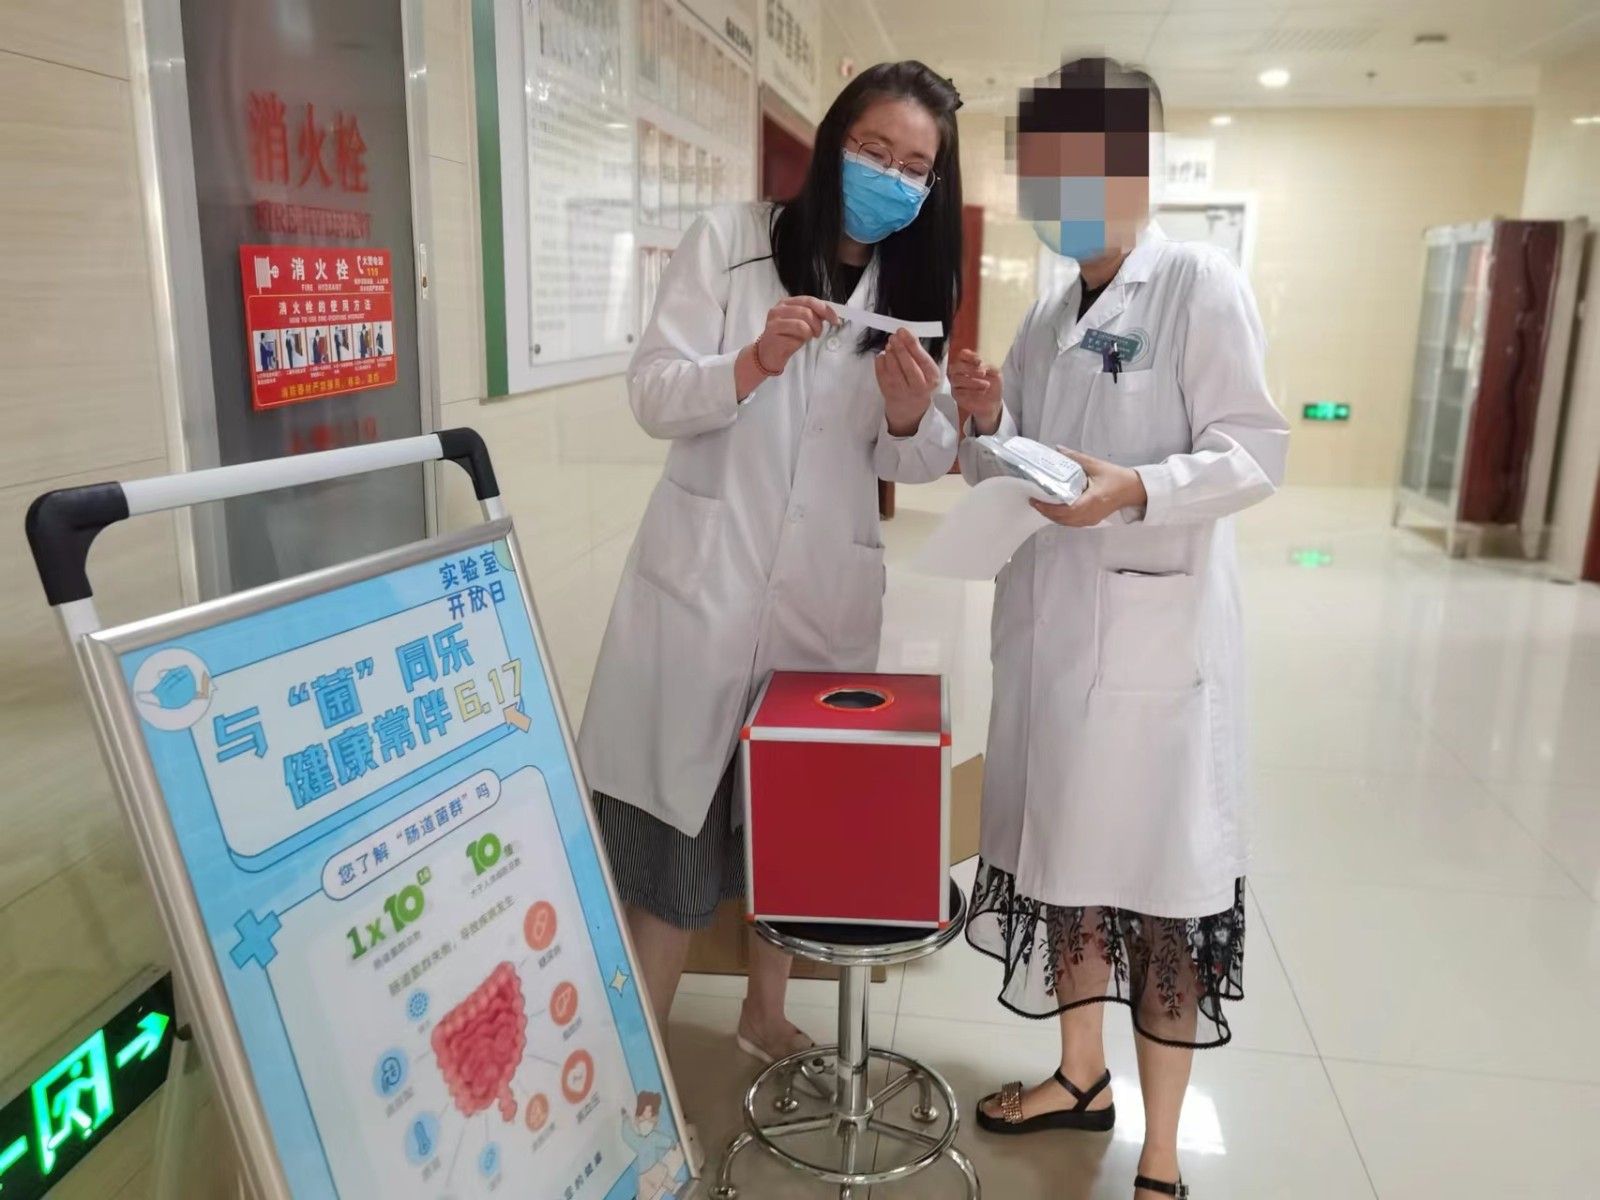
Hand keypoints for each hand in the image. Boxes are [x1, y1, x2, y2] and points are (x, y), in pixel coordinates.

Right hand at [752, 296, 840, 372]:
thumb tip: (830, 314)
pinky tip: (798, 342)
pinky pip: (796, 330)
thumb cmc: (786, 339)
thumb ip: (813, 316)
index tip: (835, 320)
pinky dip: (802, 337)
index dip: (825, 309)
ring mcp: (775, 318)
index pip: (810, 300)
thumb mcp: (803, 325)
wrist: (768, 355)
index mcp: (787, 302)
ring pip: (803, 320)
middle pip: (808, 310)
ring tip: (808, 337)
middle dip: (818, 324)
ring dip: (811, 331)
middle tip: (817, 333)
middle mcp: (779, 307)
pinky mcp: (773, 329)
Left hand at [875, 327, 941, 435]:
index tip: (904, 331)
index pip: (922, 360)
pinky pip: (882, 375)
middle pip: (908, 365)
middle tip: (894, 336)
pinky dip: (881, 362)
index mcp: (932, 379)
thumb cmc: (920, 384)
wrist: (910, 410)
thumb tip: (906, 335)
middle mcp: (918, 387)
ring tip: (889, 344)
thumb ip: (919, 355)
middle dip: (900, 348)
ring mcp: (902, 391)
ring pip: (894, 370)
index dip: (912, 344)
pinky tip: (883, 355)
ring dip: (890, 354)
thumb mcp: (927, 372)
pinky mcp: (888, 393)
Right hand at [948, 349, 1002, 434]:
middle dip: (970, 369)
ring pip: (957, 379)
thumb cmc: (992, 384)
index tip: (980, 361)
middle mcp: (959, 371)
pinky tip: (981, 393)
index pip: (963, 354)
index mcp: (968, 362)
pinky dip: (971, 392)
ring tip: (986, 385)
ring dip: (972, 381)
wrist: (993, 402)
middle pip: (957, 366)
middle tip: (983, 373)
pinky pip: (959, 392)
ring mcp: (956, 383)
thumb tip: (980, 365)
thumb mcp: (995, 373)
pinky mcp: (956, 395)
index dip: (969, 356)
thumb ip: (988, 366)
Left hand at [1030, 449, 1147, 526]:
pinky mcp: (1093, 521)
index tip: (1036, 501)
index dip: (1049, 508)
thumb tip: (1058, 449)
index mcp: (1092, 500)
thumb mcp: (1095, 465)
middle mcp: (1091, 513)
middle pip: (1064, 519)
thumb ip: (1075, 457)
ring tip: (1041, 506)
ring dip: (1053, 516)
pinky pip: (1073, 523)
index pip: (1066, 510)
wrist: (1133, 489)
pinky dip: (1062, 519)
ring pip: (1067, 523)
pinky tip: (1054, 511)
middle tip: (1034, 502)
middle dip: (1047, 512)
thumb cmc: (1116, 477)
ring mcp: (1092, 519)